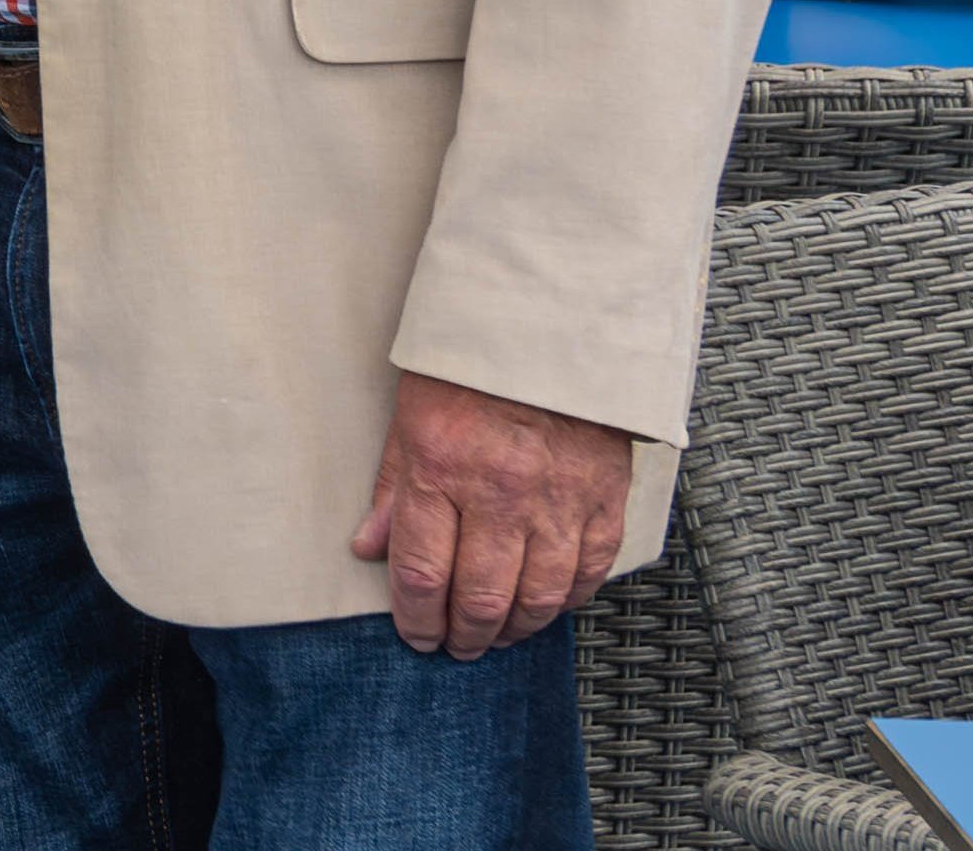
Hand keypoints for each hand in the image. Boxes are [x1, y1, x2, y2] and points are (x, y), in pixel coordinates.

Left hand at [350, 371, 634, 655]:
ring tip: (497, 637)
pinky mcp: (604, 497)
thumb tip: (368, 548)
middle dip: (463, 635)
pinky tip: (547, 608)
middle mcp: (500, 492)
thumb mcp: (410, 416)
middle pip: (480, 596)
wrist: (554, 325)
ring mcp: (558, 499)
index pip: (421, 573)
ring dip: (514, 629)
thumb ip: (392, 488)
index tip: (416, 636)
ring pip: (537, 596)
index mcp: (441, 469)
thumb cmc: (471, 367)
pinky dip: (566, 600)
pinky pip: (587, 570)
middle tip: (456, 646)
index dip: (416, 618)